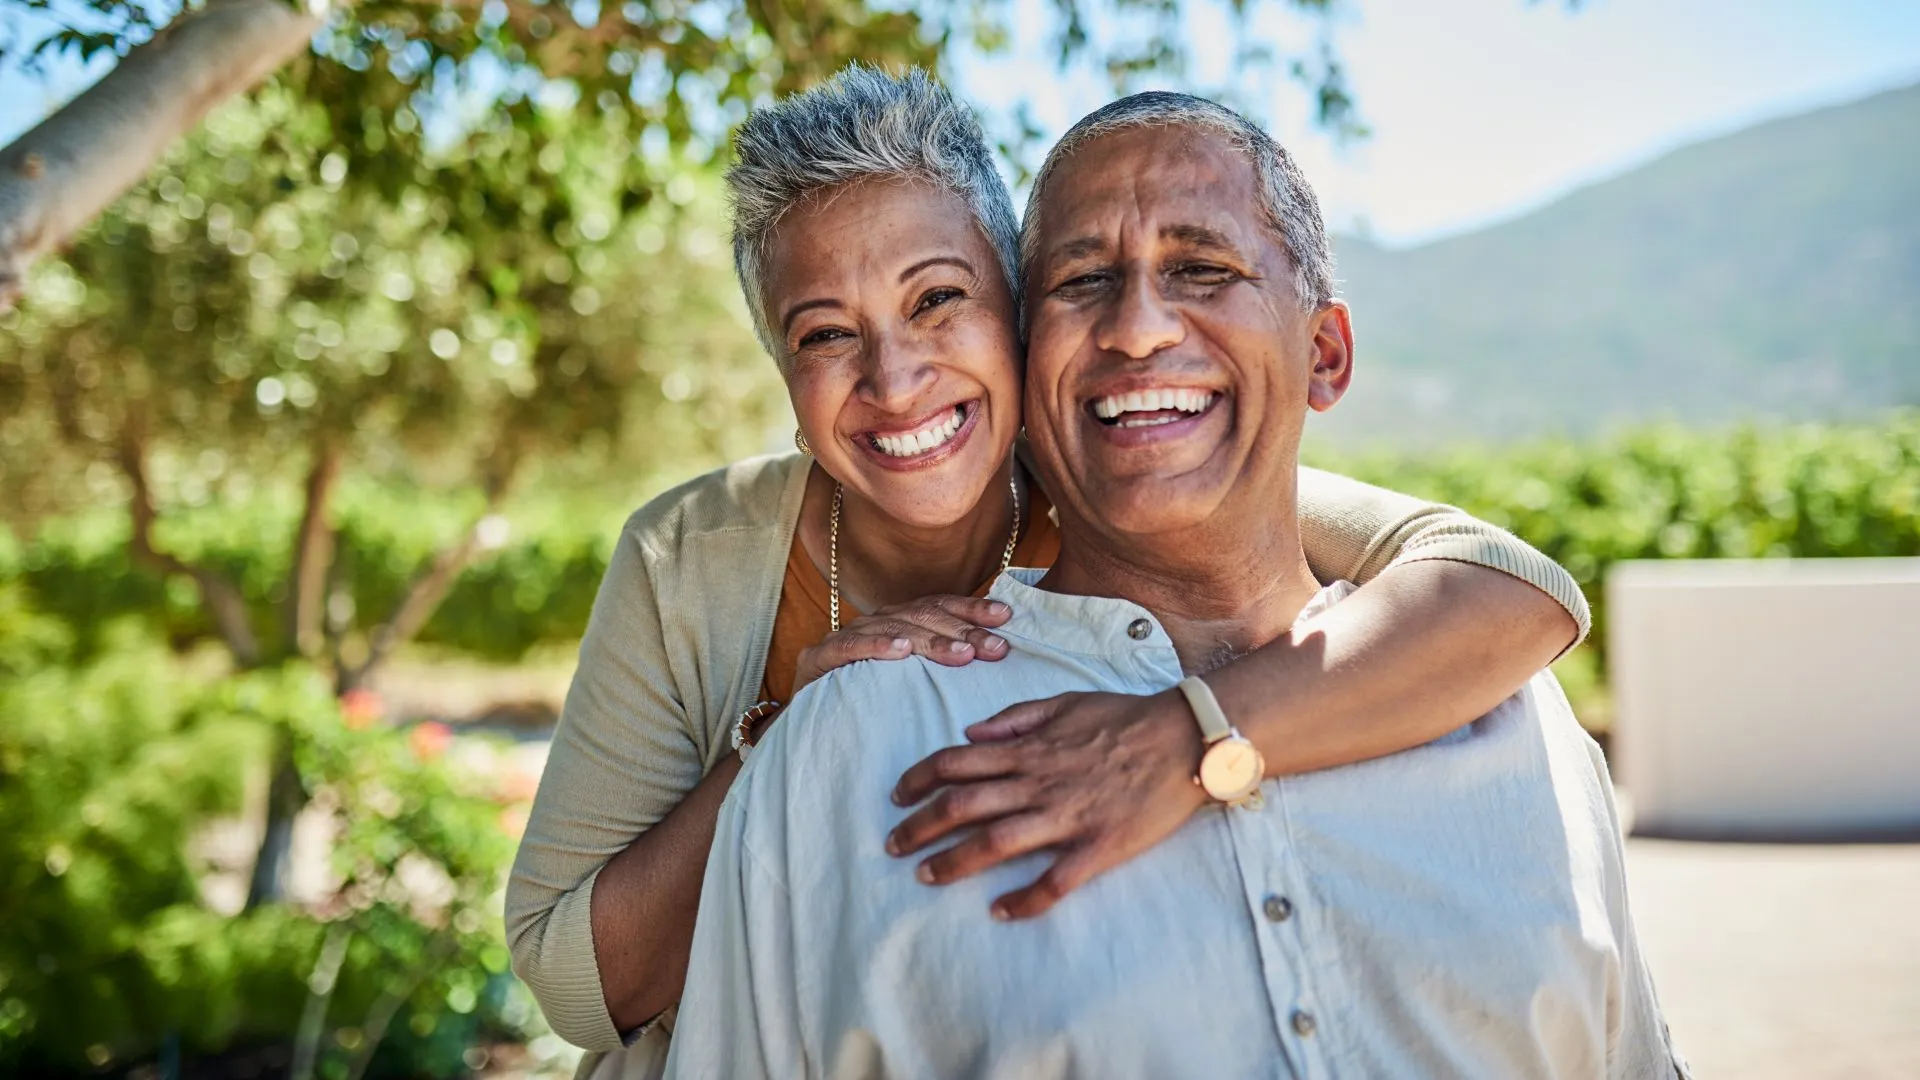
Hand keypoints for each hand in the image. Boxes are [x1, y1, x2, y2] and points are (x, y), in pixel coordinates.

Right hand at [792, 595, 1011, 693]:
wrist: (813, 731)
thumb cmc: (871, 707)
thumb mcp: (913, 683)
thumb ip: (943, 664)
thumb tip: (996, 651)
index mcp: (896, 622)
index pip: (938, 606)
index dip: (971, 609)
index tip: (1006, 617)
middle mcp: (872, 623)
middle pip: (922, 616)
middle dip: (962, 630)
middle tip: (995, 647)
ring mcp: (843, 638)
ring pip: (892, 629)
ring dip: (930, 640)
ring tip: (961, 654)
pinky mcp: (816, 659)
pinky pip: (848, 648)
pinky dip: (875, 647)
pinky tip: (900, 650)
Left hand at [886, 688, 1208, 919]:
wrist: (1185, 738)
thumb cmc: (1125, 717)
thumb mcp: (1064, 702)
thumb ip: (1015, 719)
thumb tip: (970, 735)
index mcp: (1028, 749)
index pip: (956, 762)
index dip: (919, 779)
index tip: (897, 796)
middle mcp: (1038, 782)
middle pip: (962, 805)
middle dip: (920, 826)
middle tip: (893, 846)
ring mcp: (1066, 816)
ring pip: (995, 842)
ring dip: (954, 862)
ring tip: (926, 876)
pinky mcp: (1098, 846)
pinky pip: (1054, 880)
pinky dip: (1024, 899)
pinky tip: (1000, 911)